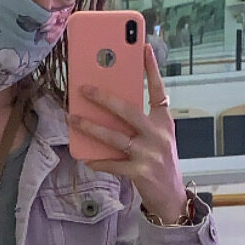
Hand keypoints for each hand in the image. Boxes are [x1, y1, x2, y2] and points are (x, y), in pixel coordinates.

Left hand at [69, 41, 186, 223]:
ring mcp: (149, 154)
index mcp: (164, 122)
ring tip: (72, 118)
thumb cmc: (159, 164)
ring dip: (91, 127)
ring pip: (115, 137)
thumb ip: (140, 123)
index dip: (151, 69)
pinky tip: (85, 157)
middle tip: (84, 88)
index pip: (158, 90)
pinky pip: (113, 164)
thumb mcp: (157, 139)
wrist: (171, 198)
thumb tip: (110, 107)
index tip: (142, 47)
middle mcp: (158, 135)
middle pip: (128, 110)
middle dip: (104, 98)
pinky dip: (98, 160)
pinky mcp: (140, 173)